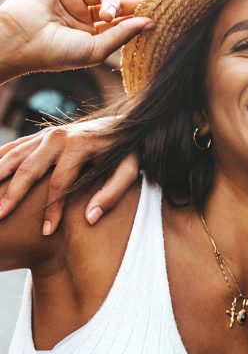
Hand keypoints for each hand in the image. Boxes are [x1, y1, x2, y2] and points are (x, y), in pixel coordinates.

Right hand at [0, 0, 150, 80]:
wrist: (22, 39)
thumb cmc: (59, 53)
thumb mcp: (98, 48)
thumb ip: (123, 34)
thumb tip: (150, 22)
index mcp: (91, 35)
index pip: (120, 22)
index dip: (137, 17)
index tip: (157, 14)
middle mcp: (81, 15)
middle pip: (115, 3)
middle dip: (132, 4)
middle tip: (149, 3)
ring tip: (106, 13)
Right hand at [0, 121, 138, 232]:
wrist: (124, 122)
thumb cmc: (127, 152)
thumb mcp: (128, 171)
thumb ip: (112, 194)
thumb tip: (90, 219)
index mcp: (78, 147)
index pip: (59, 184)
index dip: (52, 209)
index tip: (46, 231)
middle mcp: (57, 138)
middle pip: (29, 169)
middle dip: (11, 195)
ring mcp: (47, 134)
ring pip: (15, 156)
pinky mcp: (42, 134)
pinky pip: (15, 146)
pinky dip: (0, 158)